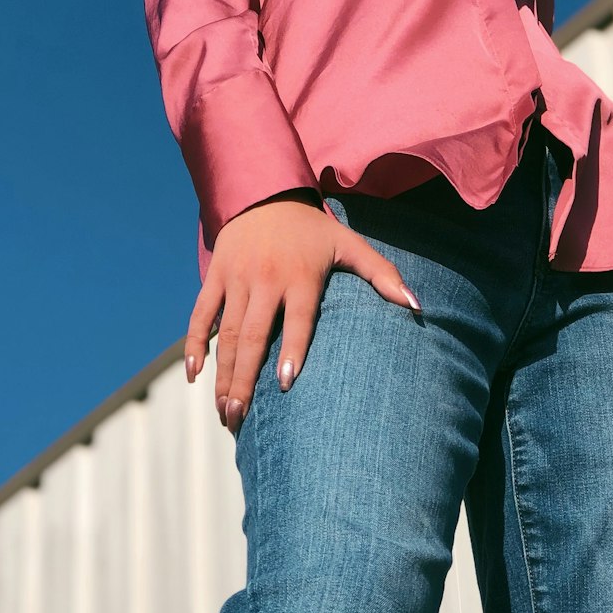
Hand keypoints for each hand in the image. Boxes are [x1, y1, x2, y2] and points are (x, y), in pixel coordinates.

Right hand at [183, 193, 421, 433]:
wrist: (266, 194)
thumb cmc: (313, 230)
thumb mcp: (349, 244)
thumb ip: (383, 274)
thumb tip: (417, 307)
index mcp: (301, 276)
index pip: (298, 318)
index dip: (293, 348)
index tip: (286, 383)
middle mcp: (266, 278)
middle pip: (253, 335)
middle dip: (244, 379)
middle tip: (239, 418)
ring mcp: (237, 277)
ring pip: (226, 332)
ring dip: (223, 374)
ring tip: (224, 411)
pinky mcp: (215, 275)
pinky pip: (201, 313)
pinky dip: (195, 343)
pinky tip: (195, 375)